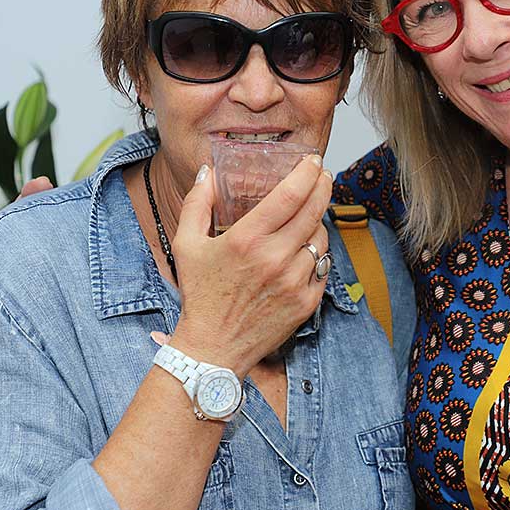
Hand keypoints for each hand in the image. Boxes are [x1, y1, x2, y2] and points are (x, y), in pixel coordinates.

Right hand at [168, 155, 333, 376]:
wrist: (212, 348)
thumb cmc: (200, 295)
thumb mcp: (186, 245)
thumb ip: (197, 203)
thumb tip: (206, 171)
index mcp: (246, 240)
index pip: (290, 195)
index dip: (307, 173)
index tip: (313, 161)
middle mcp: (274, 259)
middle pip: (314, 210)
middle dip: (323, 186)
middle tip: (323, 174)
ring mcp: (294, 281)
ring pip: (321, 238)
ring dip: (318, 222)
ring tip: (308, 216)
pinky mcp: (306, 301)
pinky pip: (323, 266)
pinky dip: (317, 253)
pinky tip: (305, 248)